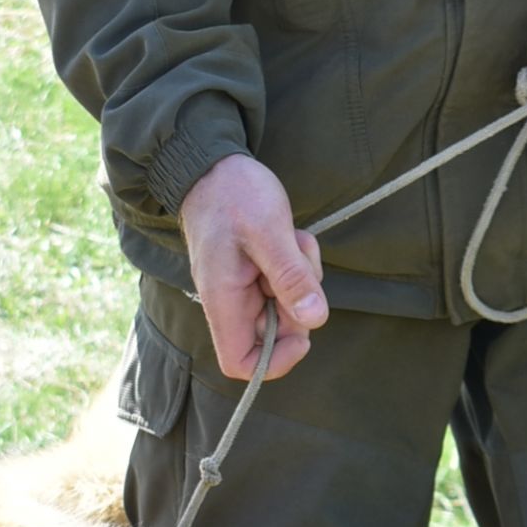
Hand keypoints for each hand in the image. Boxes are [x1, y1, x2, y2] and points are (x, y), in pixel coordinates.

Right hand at [178, 154, 327, 381]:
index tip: (301, 328)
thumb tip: (314, 320)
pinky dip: (298, 264)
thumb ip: (290, 277)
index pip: (241, 363)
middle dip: (299, 305)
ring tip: (295, 241)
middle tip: (302, 267)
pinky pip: (285, 283)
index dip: (276, 360)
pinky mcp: (255, 271)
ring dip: (302, 279)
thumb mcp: (268, 232)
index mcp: (224, 299)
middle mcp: (230, 301)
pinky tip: (292, 236)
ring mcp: (243, 286)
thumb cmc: (233, 193)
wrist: (212, 163)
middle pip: (272, 335)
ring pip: (284, 306)